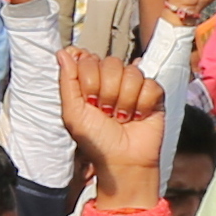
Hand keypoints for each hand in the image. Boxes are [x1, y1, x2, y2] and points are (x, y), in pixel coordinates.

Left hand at [56, 50, 170, 207]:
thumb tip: (62, 52)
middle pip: (111, 63)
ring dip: (125, 101)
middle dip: (107, 92)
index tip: (89, 98)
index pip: (89, 58)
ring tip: (122, 117)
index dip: (89, 77)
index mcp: (90, 81)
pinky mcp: (153, 94)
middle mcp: (111, 80)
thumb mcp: (73, 114)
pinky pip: (150, 84)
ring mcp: (133, 86)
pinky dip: (143, 105)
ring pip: (132, 73)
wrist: (123, 162)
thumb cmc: (96, 142)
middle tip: (106, 112)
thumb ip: (67, 81)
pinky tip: (138, 116)